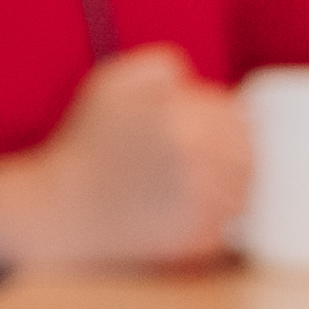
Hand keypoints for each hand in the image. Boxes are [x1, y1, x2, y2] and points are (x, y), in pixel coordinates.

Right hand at [28, 44, 254, 269]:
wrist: (61, 211)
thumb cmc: (86, 146)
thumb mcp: (112, 84)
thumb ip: (161, 64)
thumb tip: (197, 79)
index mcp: (183, 121)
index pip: (236, 115)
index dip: (222, 119)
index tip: (200, 128)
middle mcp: (197, 163)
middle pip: (247, 152)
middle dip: (228, 150)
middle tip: (196, 158)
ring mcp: (200, 207)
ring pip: (245, 188)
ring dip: (229, 183)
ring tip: (190, 184)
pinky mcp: (196, 243)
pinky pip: (232, 224)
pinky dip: (219, 218)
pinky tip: (187, 209)